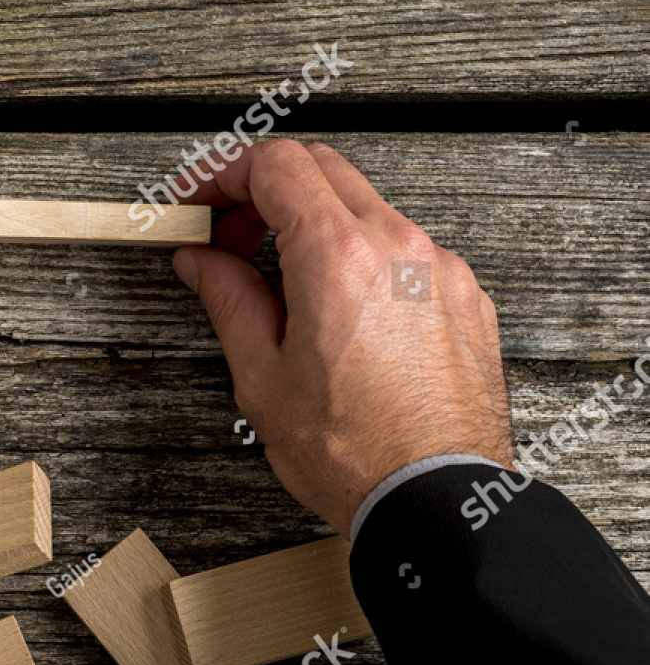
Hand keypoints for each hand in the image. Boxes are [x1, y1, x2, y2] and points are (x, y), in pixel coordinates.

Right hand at [170, 139, 511, 536]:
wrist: (434, 498)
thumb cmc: (355, 452)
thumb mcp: (262, 376)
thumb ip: (229, 300)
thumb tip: (204, 263)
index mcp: (339, 258)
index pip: (277, 166)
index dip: (224, 174)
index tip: (200, 200)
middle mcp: (400, 249)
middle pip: (324, 170)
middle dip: (265, 190)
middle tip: (229, 234)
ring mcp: (440, 271)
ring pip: (367, 208)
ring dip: (314, 225)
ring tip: (279, 284)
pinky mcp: (465, 298)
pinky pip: (404, 252)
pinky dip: (360, 258)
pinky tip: (335, 308)